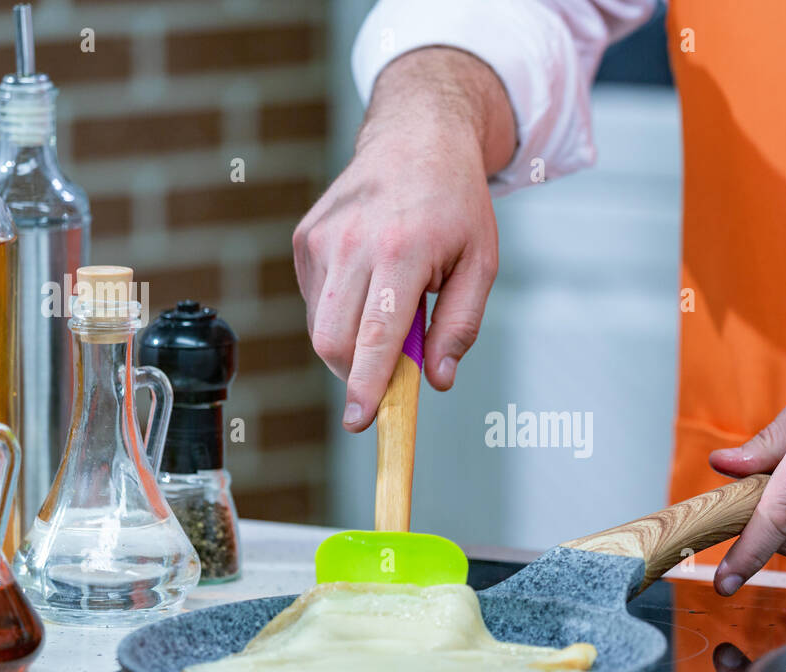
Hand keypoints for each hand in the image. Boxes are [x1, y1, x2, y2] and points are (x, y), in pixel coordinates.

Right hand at [292, 48, 513, 431]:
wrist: (416, 136)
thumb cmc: (455, 203)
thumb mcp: (481, 263)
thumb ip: (460, 326)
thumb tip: (436, 380)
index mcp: (401, 251)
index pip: (375, 336)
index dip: (367, 386)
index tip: (361, 421)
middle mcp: (352, 244)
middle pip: (333, 342)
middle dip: (357, 374)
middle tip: (392, 371)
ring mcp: (321, 240)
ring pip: (320, 327)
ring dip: (353, 342)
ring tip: (391, 307)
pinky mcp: (304, 239)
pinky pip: (315, 303)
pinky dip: (342, 313)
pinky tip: (370, 284)